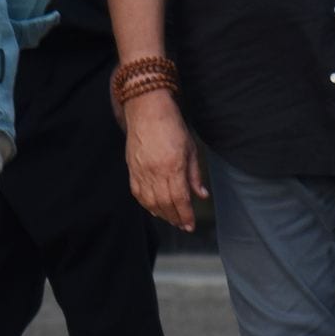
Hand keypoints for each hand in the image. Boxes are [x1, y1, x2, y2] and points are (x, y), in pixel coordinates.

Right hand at [121, 88, 207, 231]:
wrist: (147, 110)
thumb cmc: (172, 126)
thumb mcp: (190, 148)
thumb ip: (195, 174)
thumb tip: (202, 195)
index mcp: (173, 166)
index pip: (180, 199)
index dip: (185, 215)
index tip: (190, 225)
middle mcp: (155, 172)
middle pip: (165, 204)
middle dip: (175, 218)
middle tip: (183, 225)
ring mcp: (141, 171)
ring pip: (150, 202)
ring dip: (162, 214)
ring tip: (171, 219)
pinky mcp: (132, 169)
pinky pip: (138, 194)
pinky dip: (146, 205)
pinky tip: (154, 209)